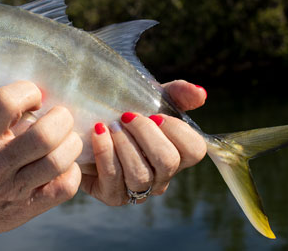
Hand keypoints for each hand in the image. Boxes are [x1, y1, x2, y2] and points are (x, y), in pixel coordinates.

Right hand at [0, 81, 81, 249]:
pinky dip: (73, 171)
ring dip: (71, 144)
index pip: (6, 103)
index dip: (28, 92)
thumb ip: (0, 118)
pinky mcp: (31, 207)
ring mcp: (15, 189)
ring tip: (67, 140)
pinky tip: (66, 165)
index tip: (35, 98)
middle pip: (44, 135)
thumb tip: (41, 94)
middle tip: (60, 117)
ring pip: (58, 160)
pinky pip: (66, 187)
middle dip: (61, 119)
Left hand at [80, 80, 206, 205]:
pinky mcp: (112, 195)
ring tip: (111, 125)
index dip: (177, 131)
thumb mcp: (152, 99)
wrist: (86, 127)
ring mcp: (138, 190)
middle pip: (168, 162)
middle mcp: (162, 177)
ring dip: (124, 144)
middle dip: (146, 134)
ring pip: (140, 175)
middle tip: (126, 116)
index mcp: (177, 154)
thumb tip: (201, 92)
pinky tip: (98, 133)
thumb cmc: (124, 116)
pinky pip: (113, 179)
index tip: (155, 115)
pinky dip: (105, 152)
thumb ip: (177, 93)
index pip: (195, 150)